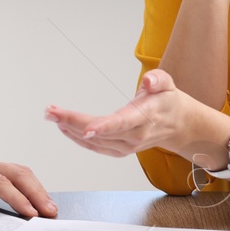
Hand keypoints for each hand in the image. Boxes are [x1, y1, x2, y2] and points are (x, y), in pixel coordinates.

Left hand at [0, 152, 57, 218]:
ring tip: (51, 211)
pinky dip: (31, 190)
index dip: (14, 196)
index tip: (28, 212)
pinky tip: (39, 204)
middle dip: (35, 192)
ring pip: (20, 173)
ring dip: (37, 190)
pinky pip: (16, 179)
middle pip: (16, 173)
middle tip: (50, 213)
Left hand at [45, 69, 229, 165]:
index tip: (86, 129)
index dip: (104, 127)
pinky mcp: (119, 150)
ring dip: (70, 129)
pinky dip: (76, 138)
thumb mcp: (168, 84)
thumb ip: (158, 80)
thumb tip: (148, 81)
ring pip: (94, 141)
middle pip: (100, 133)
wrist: (178, 125)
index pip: (122, 124)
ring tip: (51, 115)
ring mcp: (126, 146)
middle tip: (51, 111)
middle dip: (73, 122)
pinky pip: (95, 147)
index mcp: (145, 118)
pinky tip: (63, 127)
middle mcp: (134, 136)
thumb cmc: (168, 102)